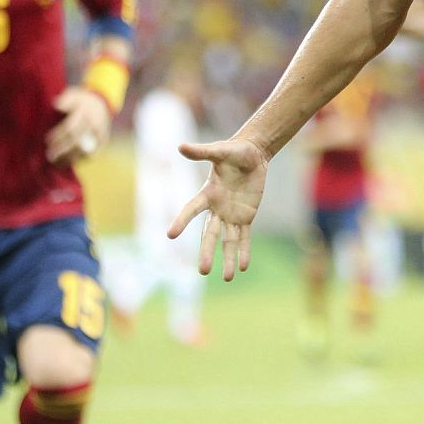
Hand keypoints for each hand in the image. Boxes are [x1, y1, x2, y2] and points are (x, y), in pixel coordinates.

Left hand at [46, 87, 111, 164]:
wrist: (102, 102)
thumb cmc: (82, 99)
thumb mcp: (74, 94)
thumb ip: (65, 99)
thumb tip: (56, 105)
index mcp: (86, 112)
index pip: (71, 127)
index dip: (58, 135)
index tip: (47, 140)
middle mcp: (94, 124)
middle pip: (77, 141)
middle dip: (62, 149)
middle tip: (49, 155)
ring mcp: (100, 134)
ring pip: (85, 150)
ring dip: (69, 158)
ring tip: (56, 162)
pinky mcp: (103, 141)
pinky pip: (92, 154)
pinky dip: (80, 160)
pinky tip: (68, 163)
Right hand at [168, 138, 269, 281]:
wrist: (253, 154)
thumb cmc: (234, 150)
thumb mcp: (220, 150)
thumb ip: (202, 151)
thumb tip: (180, 146)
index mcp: (207, 193)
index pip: (191, 209)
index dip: (182, 221)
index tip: (171, 235)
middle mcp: (216, 208)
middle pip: (210, 234)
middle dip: (206, 251)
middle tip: (202, 271)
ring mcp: (231, 214)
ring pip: (228, 240)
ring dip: (227, 258)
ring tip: (227, 277)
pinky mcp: (246, 216)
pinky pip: (244, 237)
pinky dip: (243, 251)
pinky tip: (242, 267)